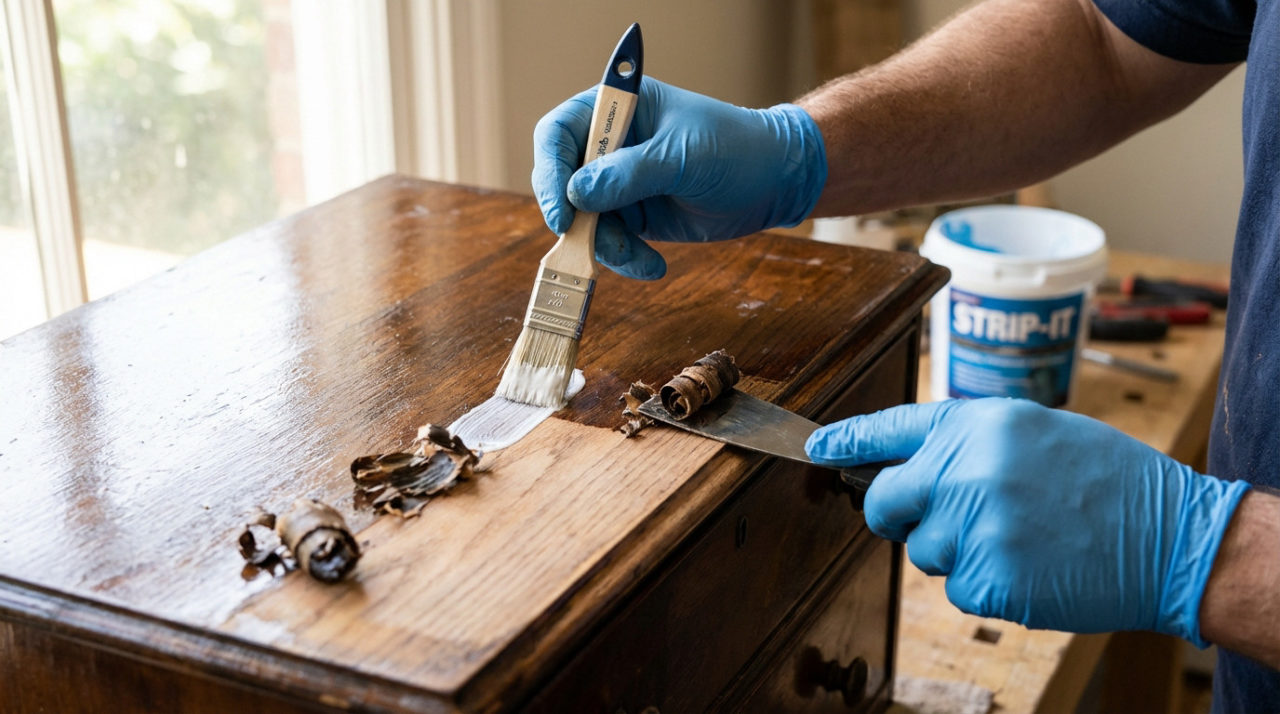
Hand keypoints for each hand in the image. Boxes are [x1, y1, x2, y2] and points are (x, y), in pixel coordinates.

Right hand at [532, 77, 826, 279]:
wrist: (775, 182)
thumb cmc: (736, 149)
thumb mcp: (683, 157)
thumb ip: (629, 173)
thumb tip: (576, 194)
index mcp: (617, 109)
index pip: (558, 132)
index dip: (550, 170)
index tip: (563, 210)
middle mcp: (609, 145)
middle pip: (561, 181)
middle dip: (576, 219)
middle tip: (595, 244)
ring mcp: (618, 183)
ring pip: (582, 221)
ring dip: (605, 246)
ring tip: (642, 259)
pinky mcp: (633, 215)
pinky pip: (609, 242)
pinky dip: (625, 259)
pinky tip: (654, 265)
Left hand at [805, 398, 1249, 643]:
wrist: (1169, 535)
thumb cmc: (1105, 480)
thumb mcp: (1032, 431)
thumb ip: (966, 442)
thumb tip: (913, 465)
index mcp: (975, 425)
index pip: (887, 429)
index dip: (844, 442)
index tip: (814, 450)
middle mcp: (964, 468)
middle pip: (882, 501)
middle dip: (896, 514)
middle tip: (939, 517)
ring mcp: (973, 524)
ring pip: (922, 550)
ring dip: (956, 551)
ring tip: (1018, 535)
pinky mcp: (987, 576)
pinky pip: (956, 588)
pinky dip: (985, 585)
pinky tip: (1029, 565)